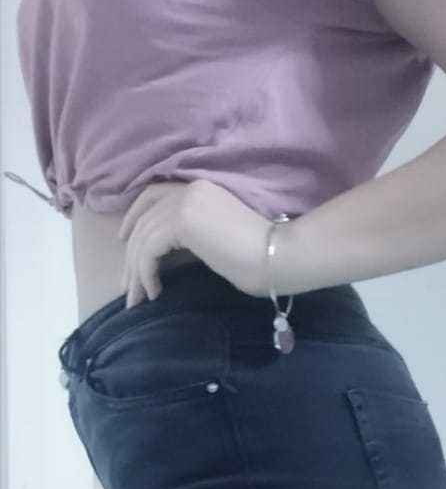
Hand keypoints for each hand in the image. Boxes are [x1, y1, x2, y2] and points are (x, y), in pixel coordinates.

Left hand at [117, 179, 269, 307]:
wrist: (277, 256)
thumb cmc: (259, 256)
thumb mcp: (217, 238)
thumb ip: (192, 234)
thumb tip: (164, 253)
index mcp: (199, 189)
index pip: (153, 196)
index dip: (133, 218)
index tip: (124, 242)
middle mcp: (188, 190)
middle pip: (143, 222)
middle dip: (130, 256)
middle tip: (126, 286)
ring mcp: (184, 203)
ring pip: (142, 238)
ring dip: (135, 272)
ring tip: (136, 299)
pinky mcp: (181, 222)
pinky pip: (148, 250)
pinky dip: (145, 273)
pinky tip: (154, 292)